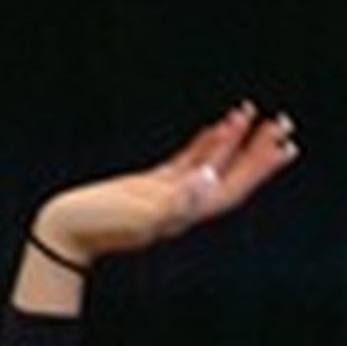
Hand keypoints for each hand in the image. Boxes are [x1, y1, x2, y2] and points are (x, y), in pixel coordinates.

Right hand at [32, 104, 301, 264]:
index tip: (283, 144)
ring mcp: (167, 196)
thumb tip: (210, 178)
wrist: (63, 231)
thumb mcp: (140, 212)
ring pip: (210, 164)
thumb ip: (176, 199)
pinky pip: (186, 161)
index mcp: (185, 213)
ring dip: (233, 141)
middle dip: (257, 151)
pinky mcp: (150, 186)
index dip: (260, 166)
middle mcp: (183, 206)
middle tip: (284, 124)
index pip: (232, 186)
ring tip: (252, 114)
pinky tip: (216, 129)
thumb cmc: (97, 225)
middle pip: (229, 175)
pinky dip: (205, 144)